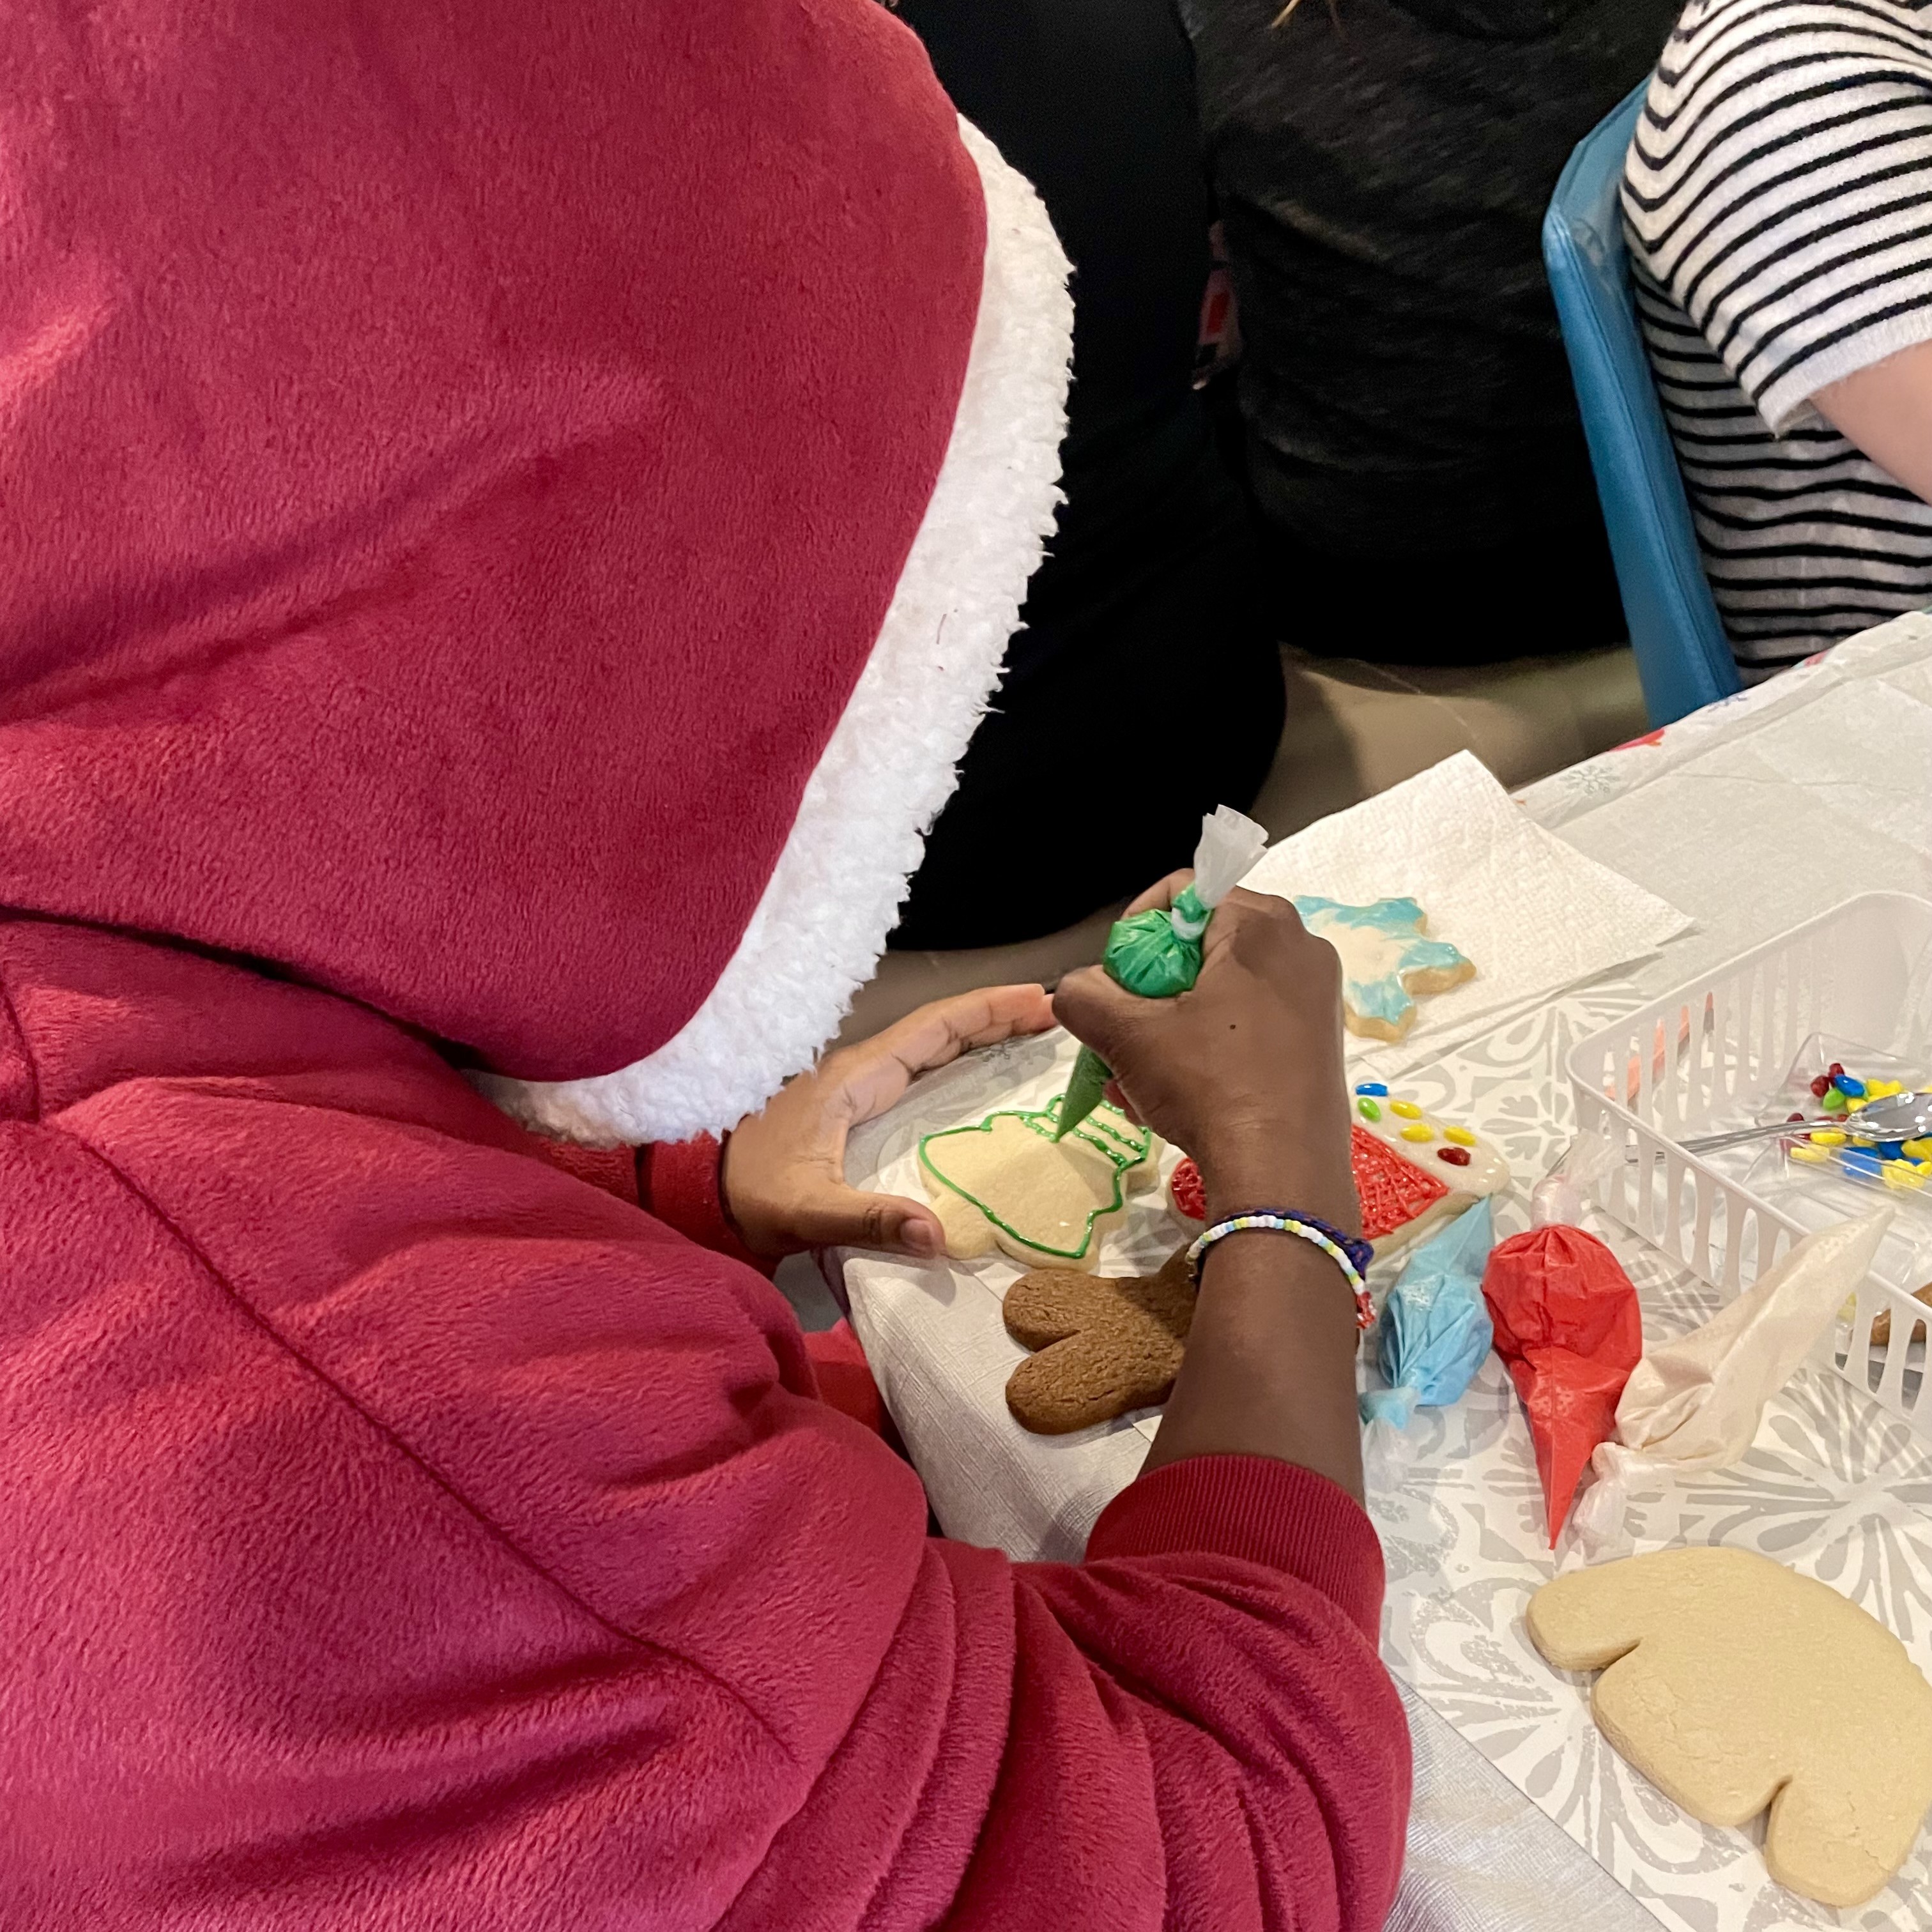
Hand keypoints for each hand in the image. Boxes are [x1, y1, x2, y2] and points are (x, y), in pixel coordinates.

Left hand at [722, 985, 1055, 1257]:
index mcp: (855, 1078)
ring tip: (1036, 1030)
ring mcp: (858, 1086)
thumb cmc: (748, 1194)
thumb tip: (937, 1235)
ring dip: (981, 1035)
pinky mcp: (855, 1107)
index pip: (933, 1029)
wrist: (699, 1192)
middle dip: (998, 1016)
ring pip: (931, 1046)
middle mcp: (860, 1071)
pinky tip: (984, 1072)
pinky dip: (958, 1061)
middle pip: (941, 1030)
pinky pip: (919, 1071)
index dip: (988, 1012)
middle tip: (1059, 1012)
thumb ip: (867, 1220)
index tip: (1040, 1001)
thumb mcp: (806, 1212)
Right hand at [1052, 880, 1355, 1232]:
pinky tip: (1171, 1095)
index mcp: (1262, 924)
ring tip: (1133, 1076)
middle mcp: (1300, 947)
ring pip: (1222, 991)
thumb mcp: (1127, 1035)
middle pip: (1201, 945)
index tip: (1114, 978)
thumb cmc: (1209, 1085)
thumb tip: (1074, 990)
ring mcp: (1317, 997)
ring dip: (1169, 1026)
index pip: (1182, 894)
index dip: (1134, 930)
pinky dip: (1207, 1047)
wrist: (1284, 1177)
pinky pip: (1250, 1024)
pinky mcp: (1320, 1042)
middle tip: (1120, 1029)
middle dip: (1149, 988)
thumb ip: (1084, 994)